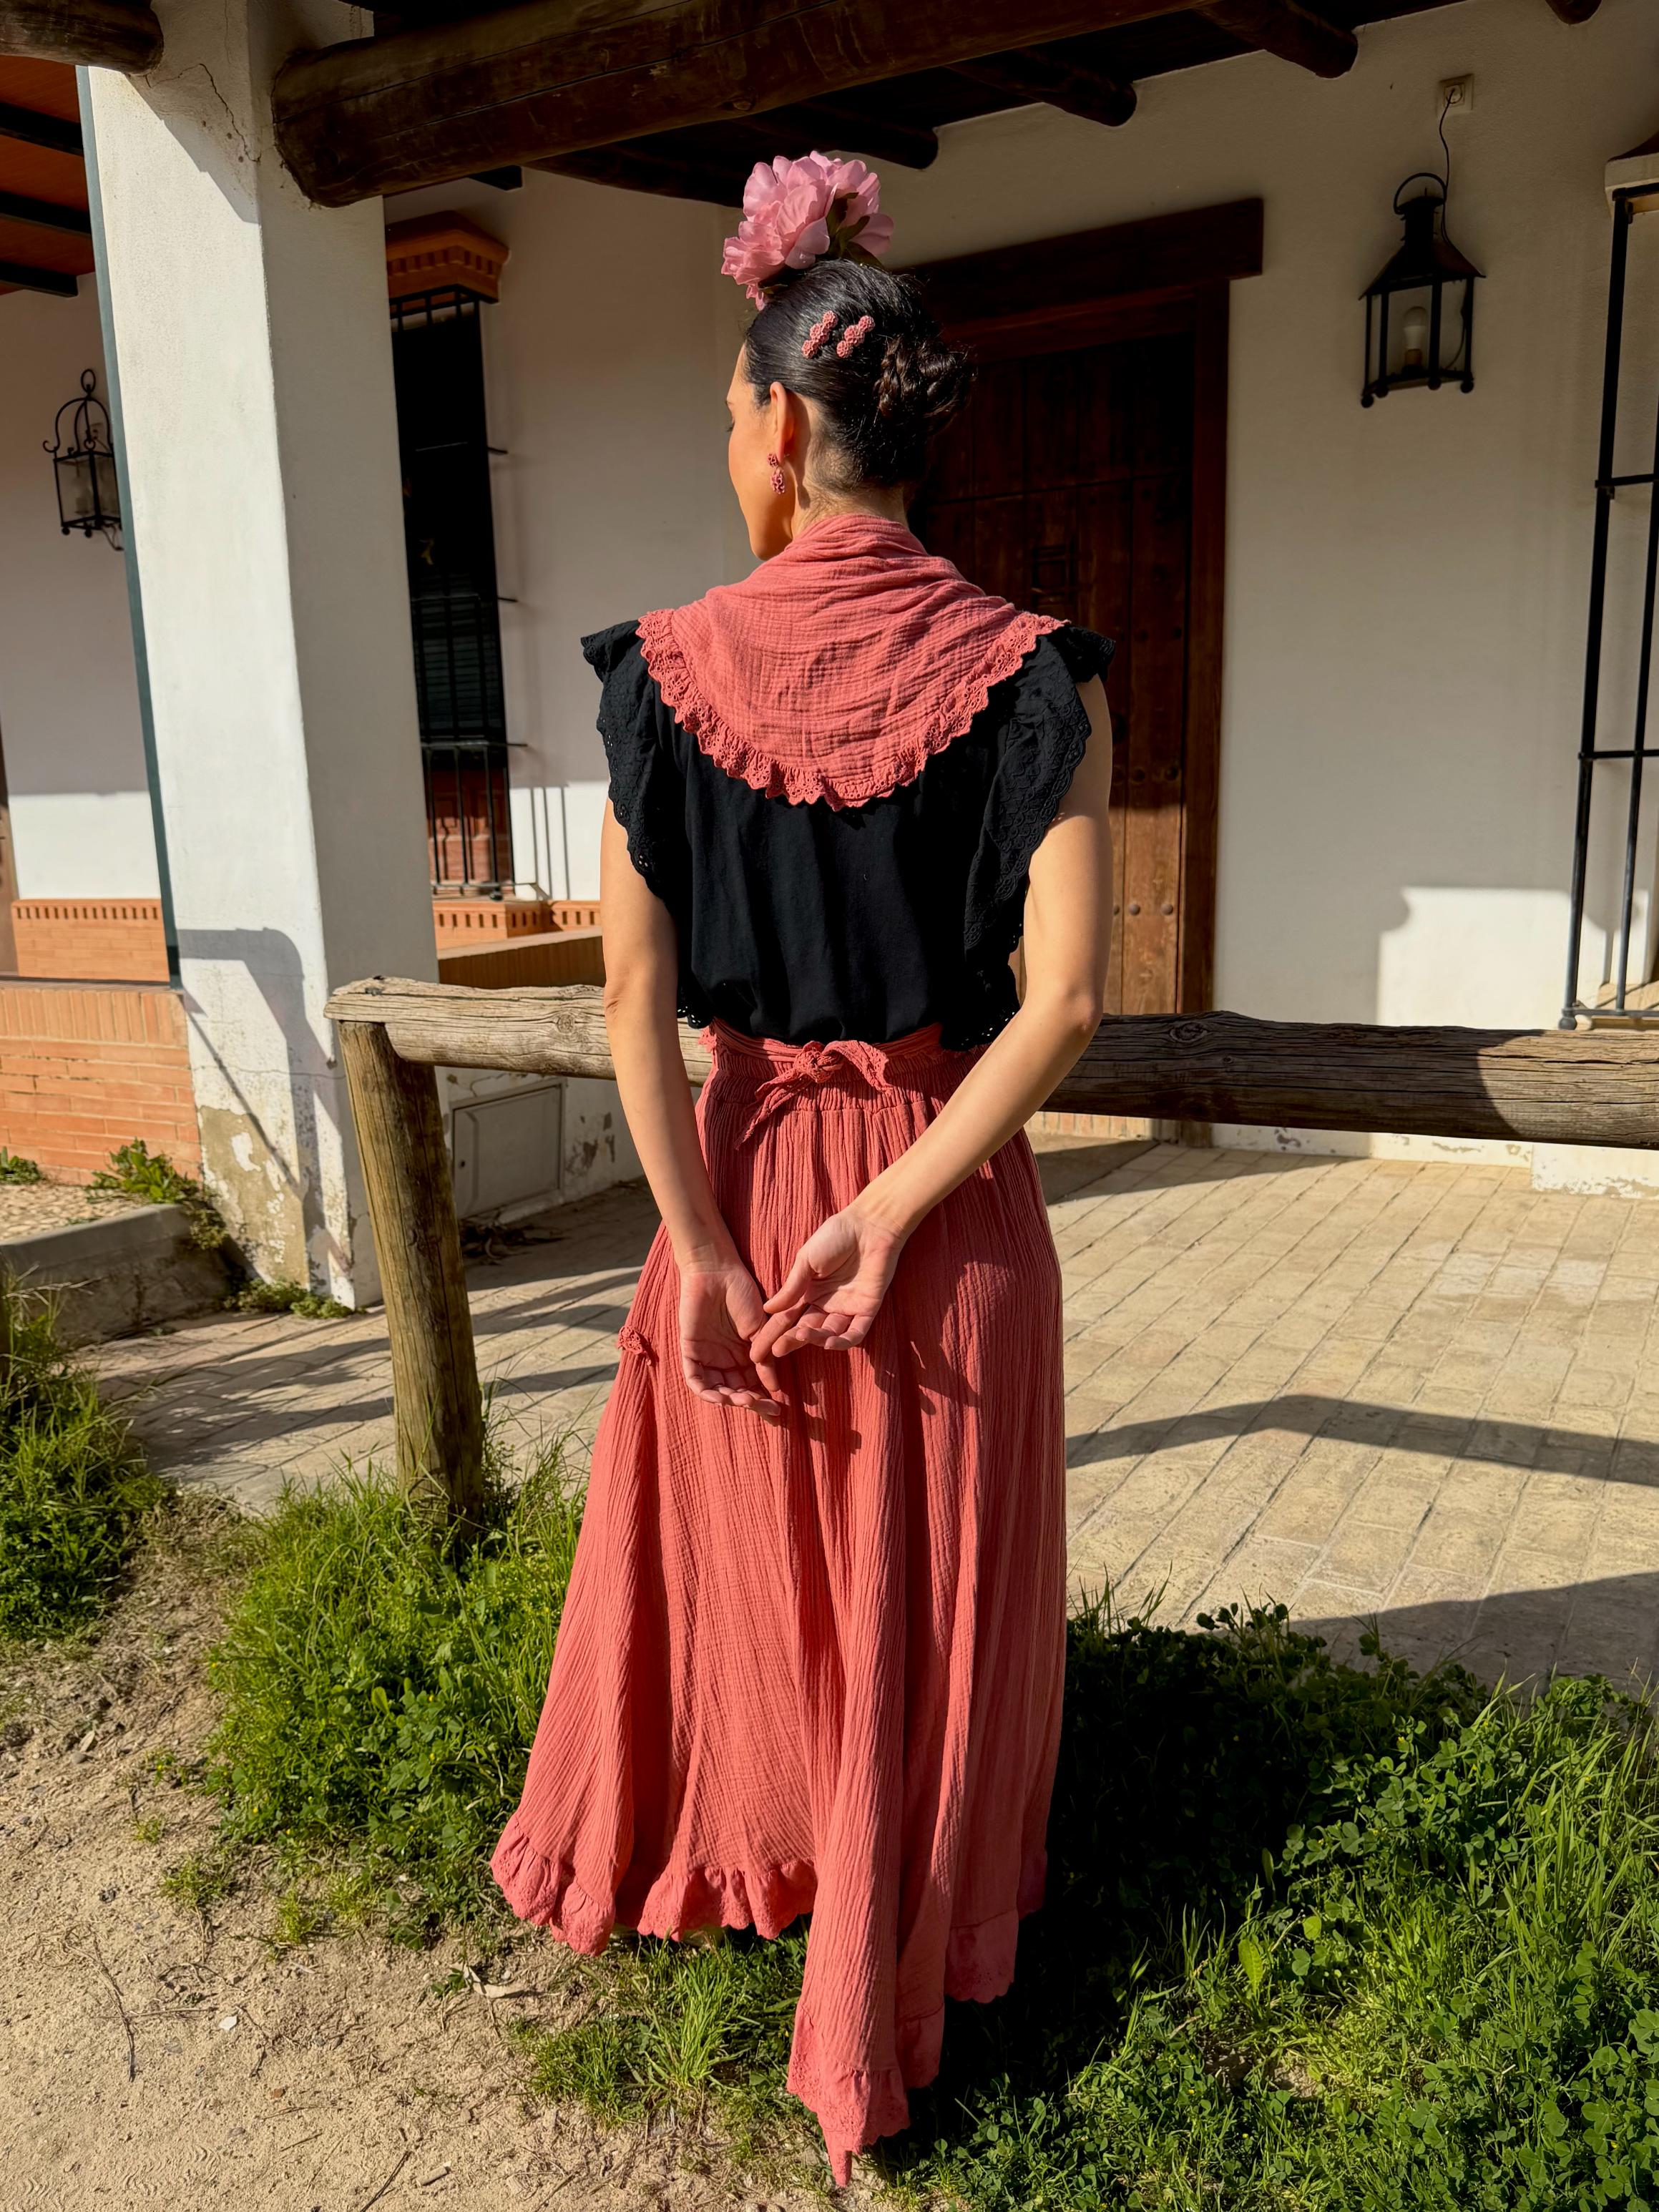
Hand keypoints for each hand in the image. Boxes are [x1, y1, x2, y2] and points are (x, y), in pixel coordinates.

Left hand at [678, 1258, 785, 1419]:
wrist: (717, 1271)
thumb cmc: (742, 1293)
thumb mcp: (760, 1328)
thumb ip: (765, 1358)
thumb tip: (775, 1388)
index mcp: (744, 1355)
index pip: (753, 1385)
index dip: (764, 1400)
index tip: (779, 1410)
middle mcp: (725, 1359)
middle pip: (736, 1391)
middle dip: (750, 1403)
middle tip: (764, 1407)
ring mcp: (707, 1356)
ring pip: (716, 1389)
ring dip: (729, 1399)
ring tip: (745, 1401)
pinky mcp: (690, 1351)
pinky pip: (695, 1379)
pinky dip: (706, 1392)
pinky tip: (721, 1398)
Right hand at [752, 1201, 908, 1360]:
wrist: (870, 1225)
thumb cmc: (836, 1236)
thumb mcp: (806, 1260)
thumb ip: (790, 1287)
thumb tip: (767, 1310)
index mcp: (808, 1292)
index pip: (786, 1319)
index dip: (771, 1335)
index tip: (754, 1353)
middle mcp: (825, 1304)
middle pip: (805, 1329)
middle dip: (790, 1341)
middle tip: (777, 1350)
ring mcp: (846, 1308)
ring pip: (828, 1334)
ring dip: (815, 1338)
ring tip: (801, 1334)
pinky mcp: (867, 1310)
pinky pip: (855, 1333)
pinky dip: (843, 1341)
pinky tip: (829, 1343)